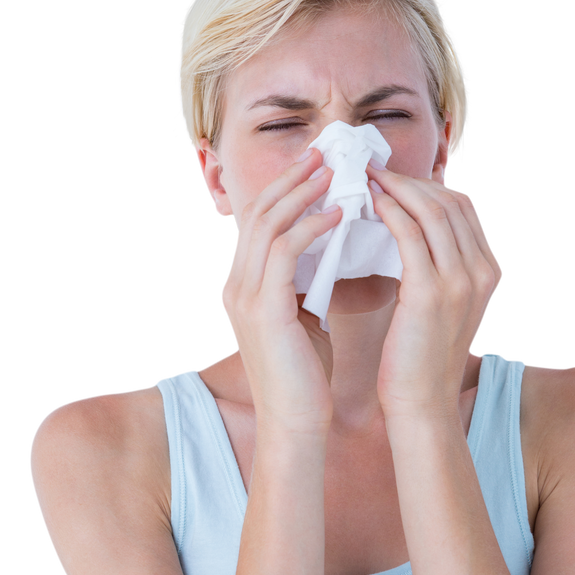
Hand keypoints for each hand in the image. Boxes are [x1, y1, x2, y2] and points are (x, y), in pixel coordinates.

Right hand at [220, 149, 341, 435]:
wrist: (295, 422)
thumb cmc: (306, 375)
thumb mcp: (302, 317)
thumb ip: (304, 283)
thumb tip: (328, 251)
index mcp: (243, 286)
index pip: (259, 222)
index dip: (286, 190)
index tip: (318, 166)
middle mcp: (235, 285)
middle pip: (258, 212)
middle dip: (292, 178)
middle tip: (325, 153)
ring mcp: (244, 296)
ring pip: (268, 224)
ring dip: (302, 193)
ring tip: (334, 172)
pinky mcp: (263, 308)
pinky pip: (284, 251)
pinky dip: (311, 227)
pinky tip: (339, 214)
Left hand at [366, 163, 503, 421]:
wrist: (422, 405)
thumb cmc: (421, 359)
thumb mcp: (443, 307)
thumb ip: (439, 269)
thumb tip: (410, 232)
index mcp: (490, 273)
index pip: (463, 208)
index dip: (427, 185)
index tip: (393, 178)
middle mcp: (484, 272)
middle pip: (450, 201)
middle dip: (410, 179)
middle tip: (372, 170)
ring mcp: (462, 280)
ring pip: (432, 210)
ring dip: (396, 187)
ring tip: (365, 179)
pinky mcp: (432, 292)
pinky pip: (411, 234)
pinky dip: (390, 211)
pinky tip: (369, 204)